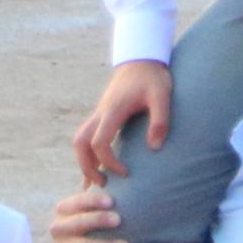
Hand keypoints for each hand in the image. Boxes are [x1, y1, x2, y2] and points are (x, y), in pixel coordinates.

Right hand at [48, 184, 129, 242]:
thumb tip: (122, 172)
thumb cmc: (93, 222)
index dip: (93, 201)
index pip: (77, 202)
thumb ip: (101, 192)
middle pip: (79, 224)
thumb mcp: (92, 208)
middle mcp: (59, 228)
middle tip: (119, 220)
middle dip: (99, 220)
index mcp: (64, 209)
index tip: (112, 201)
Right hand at [72, 59, 175, 183]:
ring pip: (79, 140)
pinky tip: (97, 167)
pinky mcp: (103, 114)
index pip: (99, 142)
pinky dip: (89, 153)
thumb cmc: (153, 77)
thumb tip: (154, 148)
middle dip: (86, 166)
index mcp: (113, 110)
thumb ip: (160, 121)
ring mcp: (99, 113)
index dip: (109, 162)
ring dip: (85, 161)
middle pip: (80, 143)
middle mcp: (100, 113)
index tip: (125, 173)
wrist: (142, 58)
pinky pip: (88, 136)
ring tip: (98, 180)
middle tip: (103, 184)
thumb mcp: (162, 96)